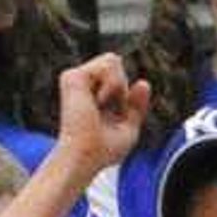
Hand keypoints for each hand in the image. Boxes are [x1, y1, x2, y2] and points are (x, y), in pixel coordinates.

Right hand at [49, 53, 149, 175]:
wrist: (86, 156)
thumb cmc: (103, 150)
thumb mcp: (128, 127)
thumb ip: (136, 106)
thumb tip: (143, 82)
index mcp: (90, 93)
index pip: (117, 74)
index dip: (124, 95)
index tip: (115, 116)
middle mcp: (80, 83)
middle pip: (116, 62)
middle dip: (121, 87)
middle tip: (107, 109)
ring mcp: (74, 78)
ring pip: (112, 60)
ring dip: (117, 85)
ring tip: (101, 105)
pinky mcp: (72, 76)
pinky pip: (108, 64)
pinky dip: (112, 85)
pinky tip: (97, 102)